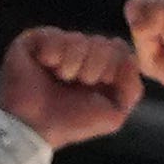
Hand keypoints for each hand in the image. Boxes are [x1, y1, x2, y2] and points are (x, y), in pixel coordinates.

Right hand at [0, 24, 142, 148]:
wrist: (33, 128)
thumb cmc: (71, 123)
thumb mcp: (114, 113)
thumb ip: (132, 88)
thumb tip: (130, 58)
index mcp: (96, 67)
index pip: (118, 47)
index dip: (113, 66)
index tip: (97, 85)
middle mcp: (76, 54)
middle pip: (101, 42)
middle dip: (94, 65)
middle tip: (76, 82)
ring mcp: (54, 46)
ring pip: (78, 39)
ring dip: (72, 63)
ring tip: (60, 78)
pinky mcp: (31, 42)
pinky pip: (54, 35)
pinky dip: (54, 54)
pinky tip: (45, 66)